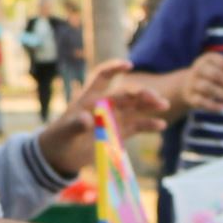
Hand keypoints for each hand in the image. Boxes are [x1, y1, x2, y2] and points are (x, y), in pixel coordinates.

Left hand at [36, 62, 167, 173]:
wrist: (61, 157)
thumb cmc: (59, 139)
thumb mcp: (64, 133)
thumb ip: (75, 125)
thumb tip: (87, 118)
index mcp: (89, 98)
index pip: (102, 77)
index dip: (114, 69)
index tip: (129, 65)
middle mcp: (105, 105)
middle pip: (126, 94)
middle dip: (140, 93)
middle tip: (155, 97)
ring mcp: (113, 119)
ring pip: (135, 107)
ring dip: (149, 105)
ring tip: (163, 105)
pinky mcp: (119, 133)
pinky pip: (137, 126)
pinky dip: (149, 125)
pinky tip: (161, 125)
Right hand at [156, 52, 222, 117]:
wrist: (188, 85)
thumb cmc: (213, 76)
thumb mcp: (222, 70)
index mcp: (208, 59)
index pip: (222, 63)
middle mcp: (198, 69)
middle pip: (214, 74)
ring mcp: (192, 82)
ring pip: (207, 87)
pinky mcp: (190, 96)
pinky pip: (201, 101)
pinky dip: (213, 105)